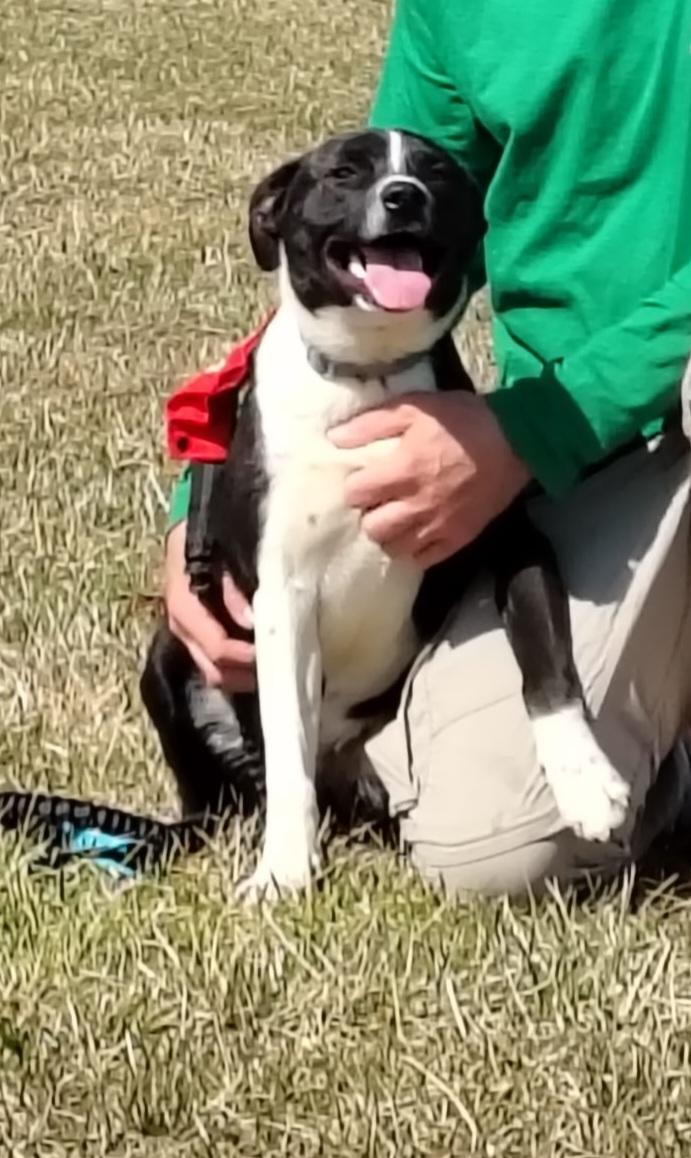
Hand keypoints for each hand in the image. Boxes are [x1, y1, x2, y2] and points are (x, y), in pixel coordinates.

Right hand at [164, 521, 255, 691]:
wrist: (191, 531)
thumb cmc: (212, 536)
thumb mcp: (223, 553)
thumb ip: (233, 587)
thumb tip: (251, 621)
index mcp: (183, 602)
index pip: (214, 645)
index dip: (242, 655)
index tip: (270, 653)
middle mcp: (179, 623)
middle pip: (211, 667)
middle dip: (243, 673)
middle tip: (275, 668)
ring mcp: (184, 633)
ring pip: (211, 672)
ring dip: (240, 676)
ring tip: (269, 667)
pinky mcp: (193, 636)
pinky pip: (211, 664)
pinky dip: (235, 669)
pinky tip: (257, 661)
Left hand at [329, 391, 530, 567]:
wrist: (516, 440)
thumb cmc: (462, 420)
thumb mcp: (414, 408)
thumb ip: (372, 423)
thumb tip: (334, 438)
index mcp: (402, 470)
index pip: (356, 494)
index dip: (355, 487)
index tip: (363, 480)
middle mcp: (416, 504)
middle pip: (372, 528)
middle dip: (369, 515)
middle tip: (378, 503)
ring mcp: (438, 526)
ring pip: (395, 548)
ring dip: (390, 535)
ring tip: (396, 520)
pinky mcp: (458, 538)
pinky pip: (424, 559)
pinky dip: (415, 550)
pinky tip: (416, 535)